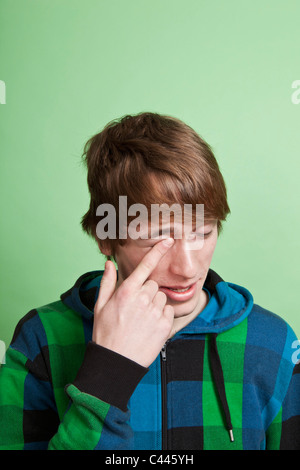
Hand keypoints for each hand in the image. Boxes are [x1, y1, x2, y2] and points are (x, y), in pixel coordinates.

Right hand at [92, 238, 174, 366]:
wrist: (116, 362)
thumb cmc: (105, 332)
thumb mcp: (100, 306)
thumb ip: (107, 282)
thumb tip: (109, 263)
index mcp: (126, 292)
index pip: (145, 266)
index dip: (158, 251)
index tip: (168, 240)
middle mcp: (142, 299)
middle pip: (153, 284)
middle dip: (146, 292)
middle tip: (135, 308)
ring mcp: (154, 312)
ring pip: (161, 297)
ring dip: (154, 304)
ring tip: (141, 319)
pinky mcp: (165, 325)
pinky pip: (168, 311)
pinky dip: (161, 316)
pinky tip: (149, 326)